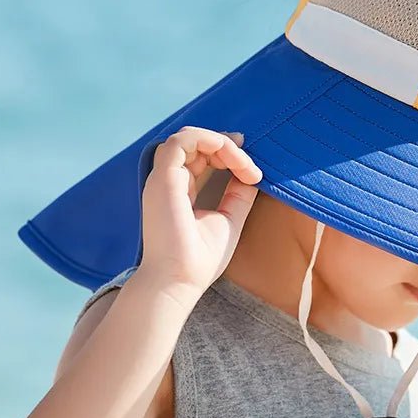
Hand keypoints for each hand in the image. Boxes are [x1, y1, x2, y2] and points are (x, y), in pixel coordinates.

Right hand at [138, 125, 262, 294]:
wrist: (179, 280)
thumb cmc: (200, 258)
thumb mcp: (229, 218)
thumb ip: (237, 195)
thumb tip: (252, 175)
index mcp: (180, 190)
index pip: (201, 156)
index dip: (227, 154)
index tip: (253, 173)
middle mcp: (169, 181)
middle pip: (197, 143)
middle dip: (229, 147)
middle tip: (251, 168)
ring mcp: (164, 178)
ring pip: (190, 136)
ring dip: (222, 143)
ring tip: (243, 164)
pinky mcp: (163, 178)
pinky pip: (183, 140)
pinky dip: (211, 141)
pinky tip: (232, 159)